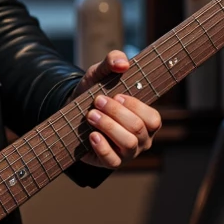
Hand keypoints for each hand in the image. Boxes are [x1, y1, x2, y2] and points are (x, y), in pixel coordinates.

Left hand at [74, 49, 160, 167]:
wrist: (71, 109)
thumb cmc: (94, 92)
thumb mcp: (101, 73)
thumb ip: (113, 60)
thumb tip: (123, 63)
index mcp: (147, 120)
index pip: (153, 118)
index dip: (135, 107)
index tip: (116, 95)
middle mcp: (142, 139)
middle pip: (137, 129)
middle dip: (116, 113)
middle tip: (97, 101)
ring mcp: (127, 153)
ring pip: (128, 143)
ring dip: (108, 126)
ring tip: (91, 115)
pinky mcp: (110, 162)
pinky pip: (112, 161)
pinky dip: (102, 147)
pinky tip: (92, 135)